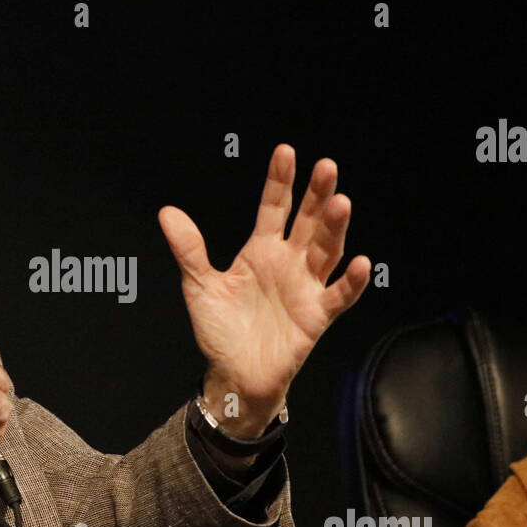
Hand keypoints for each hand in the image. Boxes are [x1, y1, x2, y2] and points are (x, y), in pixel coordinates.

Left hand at [158, 145, 370, 434]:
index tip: (286, 152)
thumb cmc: (220, 331)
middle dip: (317, 195)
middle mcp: (288, 263)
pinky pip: (338, 295)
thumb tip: (167, 213)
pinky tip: (359, 263)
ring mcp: (305, 287)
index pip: (274, 207)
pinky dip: (350, 282)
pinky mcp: (317, 316)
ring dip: (335, 228)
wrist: (233, 375)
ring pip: (326, 251)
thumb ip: (189, 250)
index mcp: (261, 250)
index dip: (280, 181)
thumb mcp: (200, 287)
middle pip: (307, 222)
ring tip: (341, 203)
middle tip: (327, 167)